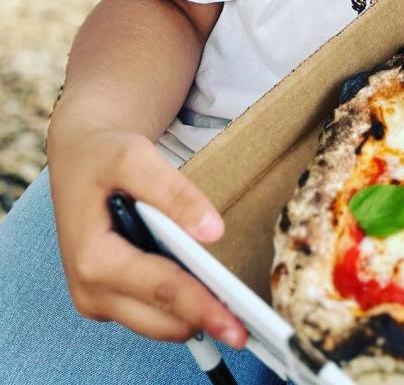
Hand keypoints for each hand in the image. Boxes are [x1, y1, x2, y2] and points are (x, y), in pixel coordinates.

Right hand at [47, 122, 246, 347]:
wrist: (80, 159)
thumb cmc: (103, 156)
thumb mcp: (135, 157)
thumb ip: (173, 192)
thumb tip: (212, 232)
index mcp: (93, 258)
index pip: (158, 288)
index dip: (200, 305)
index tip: (235, 323)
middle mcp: (90, 289)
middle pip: (159, 320)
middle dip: (202, 320)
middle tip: (245, 323)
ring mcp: (97, 298)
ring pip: (157, 325)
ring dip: (192, 317)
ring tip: (233, 310)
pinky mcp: (109, 297)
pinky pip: (150, 313)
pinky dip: (178, 308)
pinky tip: (206, 293)